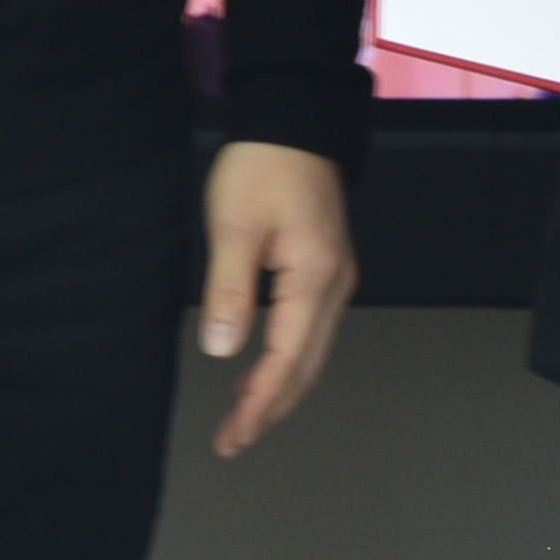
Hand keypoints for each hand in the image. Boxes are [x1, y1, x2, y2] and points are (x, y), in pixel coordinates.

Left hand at [196, 141, 357, 457]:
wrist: (297, 119)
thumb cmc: (263, 165)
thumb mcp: (233, 224)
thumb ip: (228, 290)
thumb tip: (222, 349)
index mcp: (313, 277)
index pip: (287, 360)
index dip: (259, 404)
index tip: (232, 436)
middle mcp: (336, 284)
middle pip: (308, 366)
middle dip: (271, 408)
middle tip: (232, 440)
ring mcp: (337, 276)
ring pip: (313, 352)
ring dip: (280, 387)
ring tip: (242, 415)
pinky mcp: (328, 267)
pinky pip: (312, 330)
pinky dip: (288, 360)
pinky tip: (259, 367)